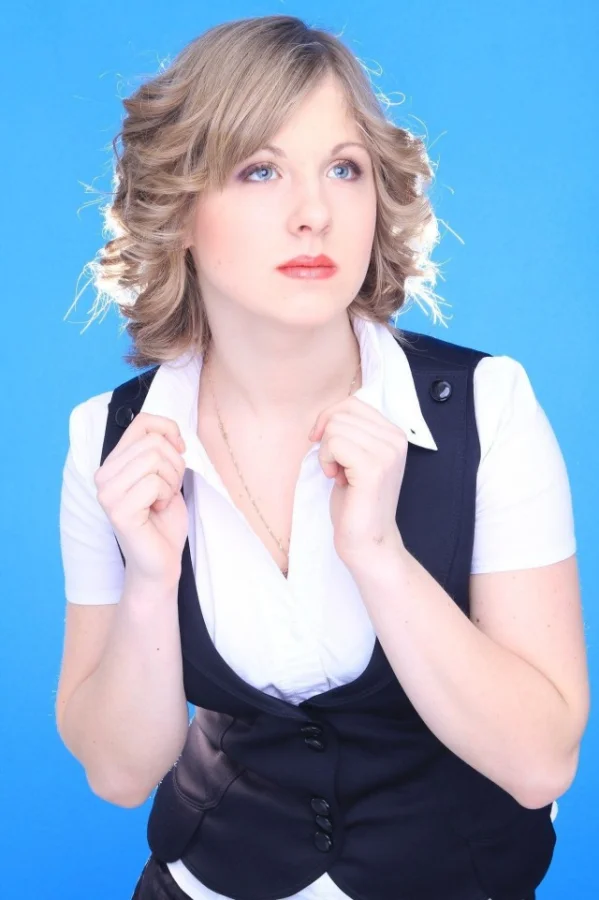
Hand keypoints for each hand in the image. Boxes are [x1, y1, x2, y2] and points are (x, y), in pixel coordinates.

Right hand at [94, 412, 187, 585]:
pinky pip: (154, 483)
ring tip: (162, 500)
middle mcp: (103, 475)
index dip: (169, 430)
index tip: (180, 450)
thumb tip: (170, 432)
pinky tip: (157, 511)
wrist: (160, 561)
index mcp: (113, 462)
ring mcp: (107, 493)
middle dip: (175, 464)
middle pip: (153, 443)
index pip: (142, 422)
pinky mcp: (117, 510)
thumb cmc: (163, 520)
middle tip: (169, 488)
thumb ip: (160, 450)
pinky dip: (166, 496)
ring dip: (171, 480)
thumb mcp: (165, 476)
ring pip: (154, 460)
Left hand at [309, 397, 406, 567]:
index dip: (330, 419)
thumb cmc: (356, 502)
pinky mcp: (372, 468)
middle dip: (327, 438)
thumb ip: (351, 432)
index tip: (324, 443)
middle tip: (335, 465)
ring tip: (338, 474)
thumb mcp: (356, 457)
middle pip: (342, 413)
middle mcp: (396, 438)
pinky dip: (326, 460)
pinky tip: (336, 479)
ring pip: (335, 427)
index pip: (352, 403)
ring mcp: (386, 452)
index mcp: (395, 433)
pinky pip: (334, 443)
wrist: (369, 541)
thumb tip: (328, 415)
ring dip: (326, 452)